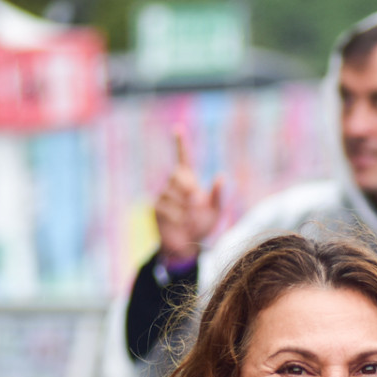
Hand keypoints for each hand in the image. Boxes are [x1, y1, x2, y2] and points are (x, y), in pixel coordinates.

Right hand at [154, 129, 222, 263]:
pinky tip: (181, 225)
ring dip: (185, 207)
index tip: (178, 129)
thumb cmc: (201, 227)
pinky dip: (178, 218)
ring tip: (190, 220)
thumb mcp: (215, 213)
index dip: (181, 145)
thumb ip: (218, 196)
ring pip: (172, 193)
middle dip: (188, 186)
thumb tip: (220, 176)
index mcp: (188, 182)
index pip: (184, 159)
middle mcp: (173, 186)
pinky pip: (167, 209)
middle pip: (177, 175)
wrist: (187, 246)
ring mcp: (163, 197)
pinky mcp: (156, 209)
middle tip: (196, 200)